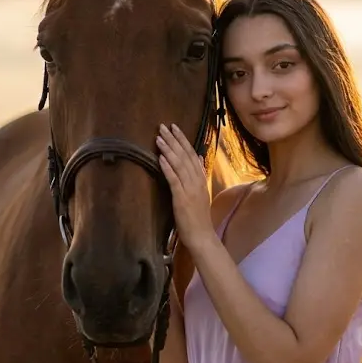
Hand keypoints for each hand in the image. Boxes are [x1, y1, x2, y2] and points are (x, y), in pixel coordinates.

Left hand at [156, 123, 214, 252]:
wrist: (201, 236)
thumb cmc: (198, 217)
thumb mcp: (201, 192)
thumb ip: (199, 174)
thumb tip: (198, 158)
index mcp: (200, 179)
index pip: (192, 154)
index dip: (183, 140)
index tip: (174, 128)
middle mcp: (197, 181)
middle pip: (185, 156)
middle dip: (174, 140)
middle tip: (163, 126)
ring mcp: (190, 190)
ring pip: (179, 165)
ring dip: (169, 150)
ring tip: (159, 137)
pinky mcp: (182, 198)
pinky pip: (174, 180)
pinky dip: (167, 168)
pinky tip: (160, 158)